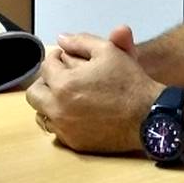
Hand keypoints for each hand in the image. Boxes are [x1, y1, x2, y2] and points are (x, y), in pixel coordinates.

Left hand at [25, 32, 162, 152]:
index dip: (56, 58)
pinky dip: (62, 119)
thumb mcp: (108, 51)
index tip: (65, 58)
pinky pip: (56, 130)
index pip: (46, 66)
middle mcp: (58, 108)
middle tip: (62, 78)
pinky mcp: (74, 143)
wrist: (148, 115)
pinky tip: (77, 112)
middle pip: (35, 93)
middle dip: (46, 81)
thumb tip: (61, 39)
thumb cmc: (129, 81)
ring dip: (50, 102)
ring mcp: (65, 128)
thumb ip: (81, 41)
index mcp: (64, 84)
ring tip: (68, 95)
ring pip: (41, 114)